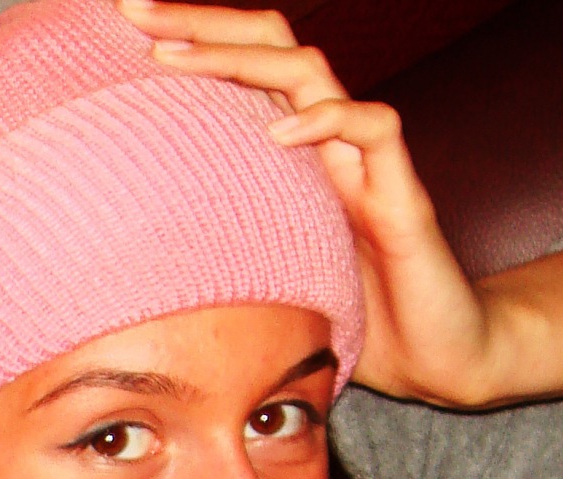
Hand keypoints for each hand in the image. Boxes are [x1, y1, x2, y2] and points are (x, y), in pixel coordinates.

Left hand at [118, 1, 492, 403]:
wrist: (440, 358)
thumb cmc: (357, 325)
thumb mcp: (269, 287)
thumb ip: (221, 260)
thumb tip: (136, 274)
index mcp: (297, 158)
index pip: (244, 71)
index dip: (191, 43)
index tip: (122, 29)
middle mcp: (329, 145)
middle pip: (270, 48)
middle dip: (202, 22)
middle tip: (133, 10)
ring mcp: (367, 164)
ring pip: (311, 72)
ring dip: (241, 57)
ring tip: (177, 60)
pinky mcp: (404, 195)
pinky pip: (373, 129)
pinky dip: (326, 122)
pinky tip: (280, 133)